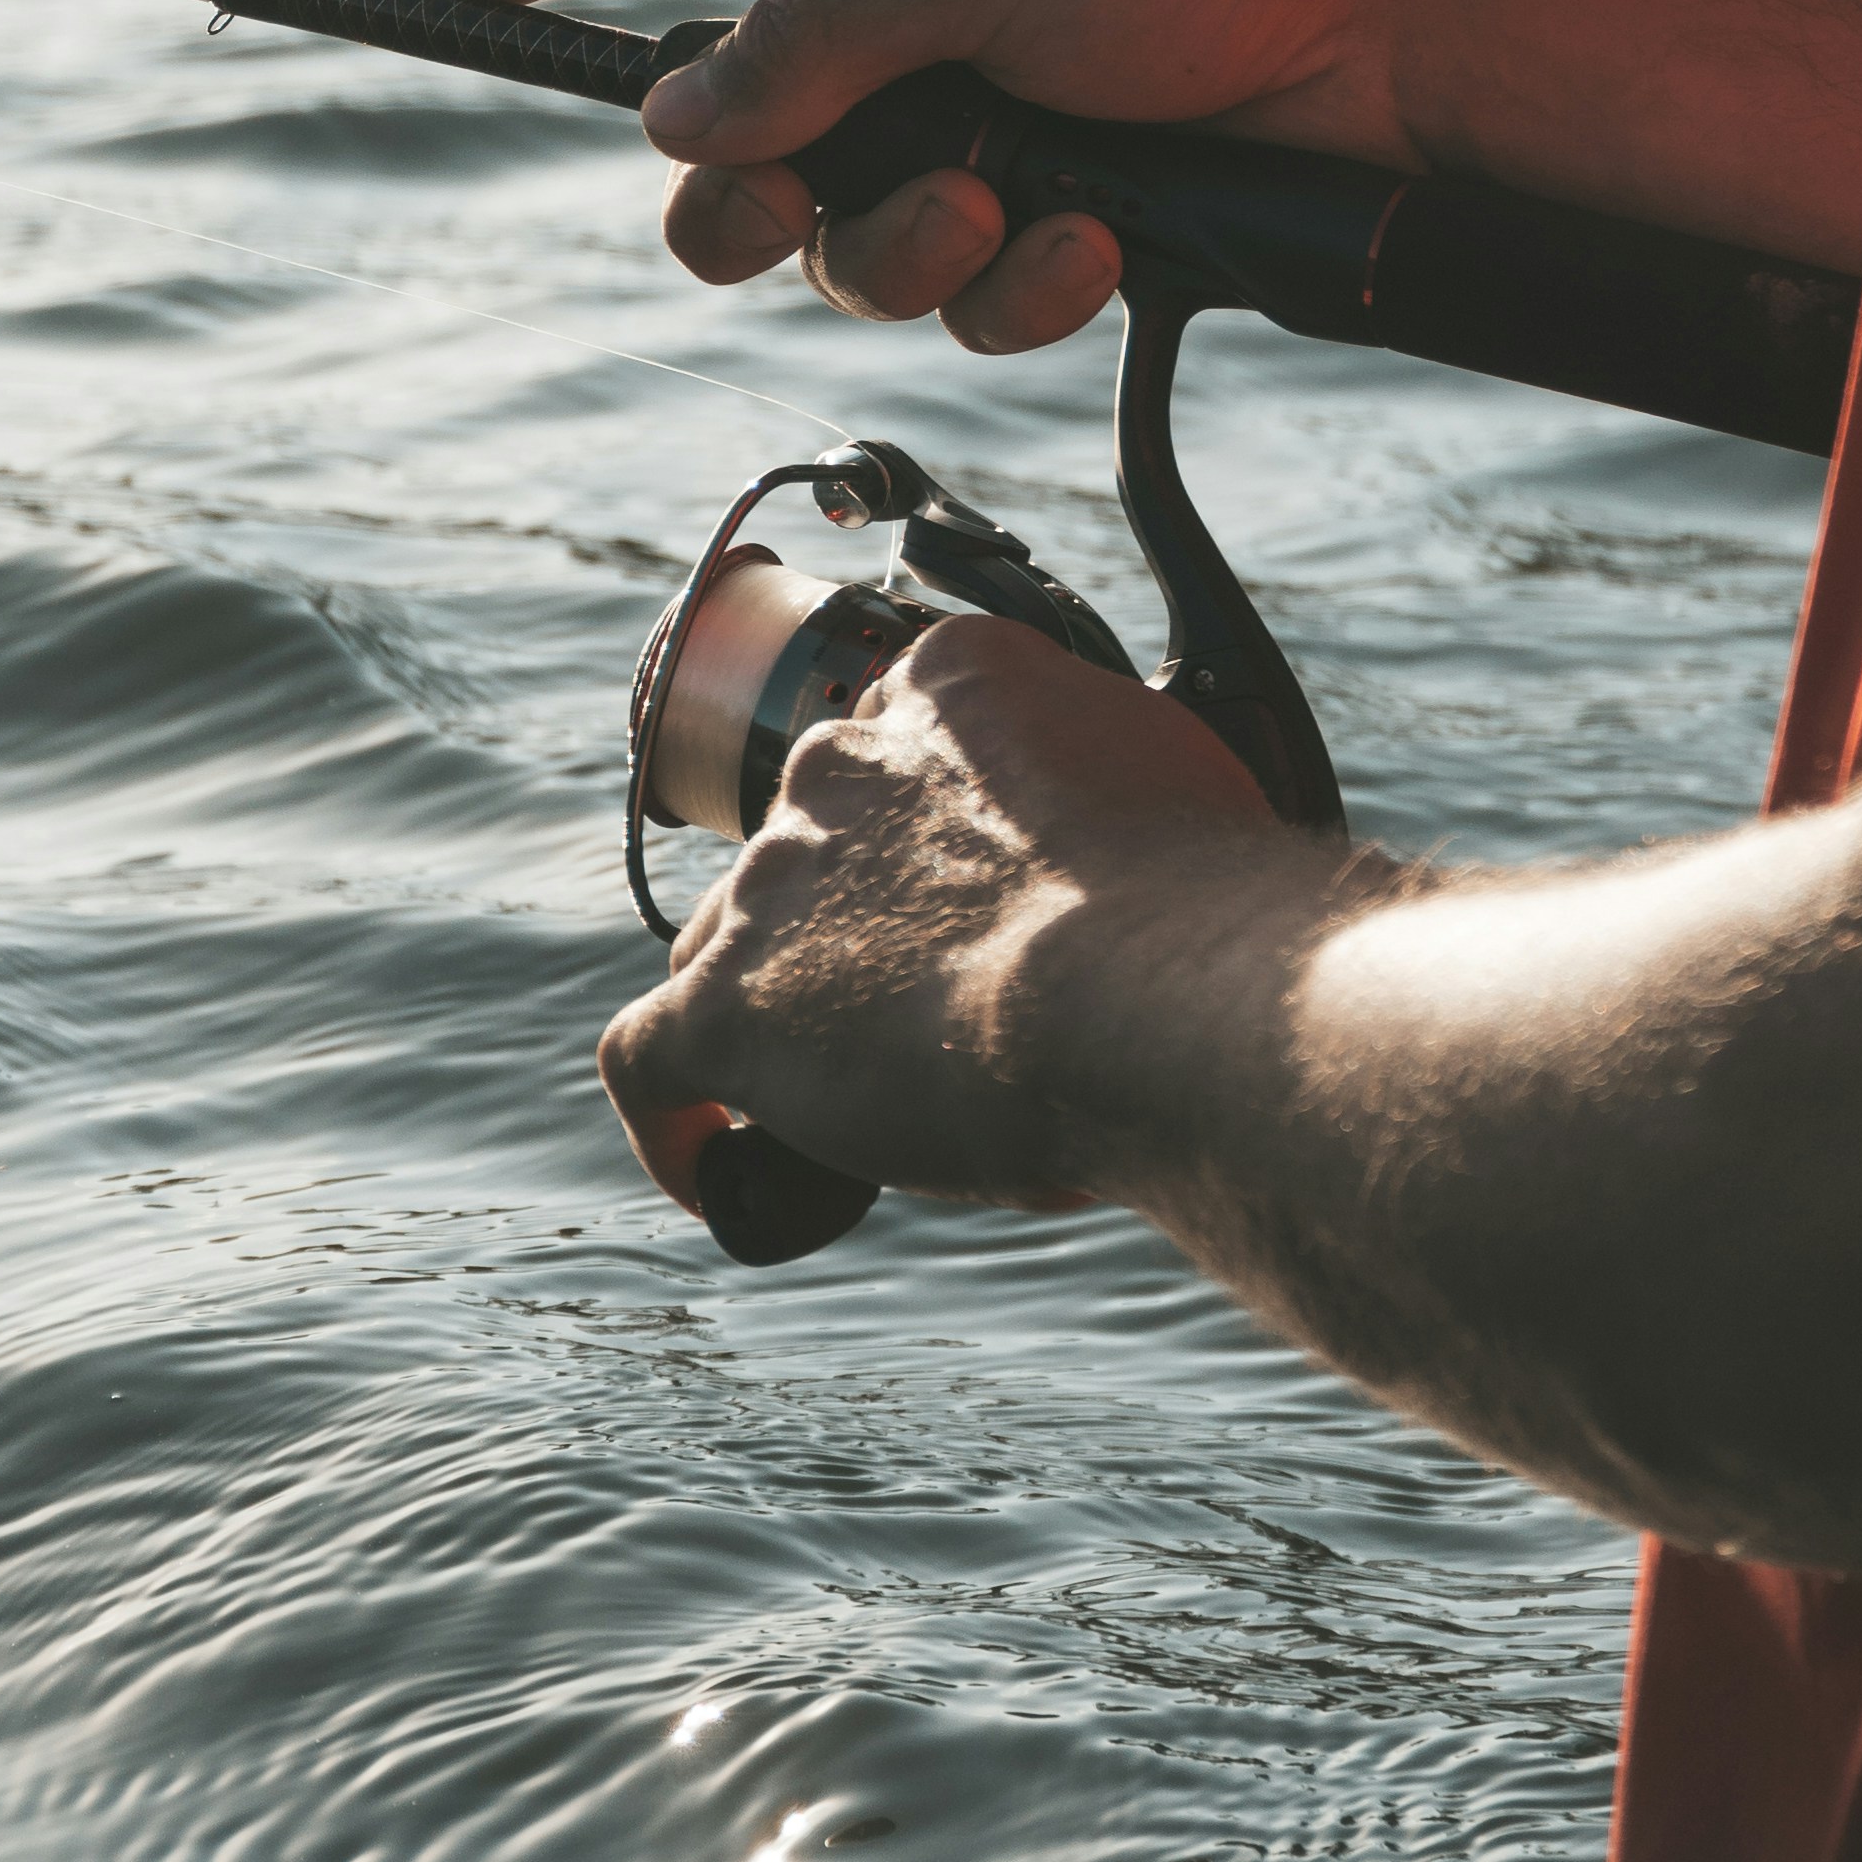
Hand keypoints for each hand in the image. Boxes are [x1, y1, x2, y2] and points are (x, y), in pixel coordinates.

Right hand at [399, 0, 1861, 315]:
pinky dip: (1019, 281)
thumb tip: (670, 135)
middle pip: (734, 150)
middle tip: (789, 213)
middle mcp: (913, 14)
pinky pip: (972, 295)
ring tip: (1008, 199)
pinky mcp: (1073, 215)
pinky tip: (1099, 238)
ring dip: (907, 247)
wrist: (1417, 26)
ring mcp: (990, 121)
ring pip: (849, 248)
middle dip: (753, 204)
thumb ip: (812, 47)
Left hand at [600, 616, 1286, 1217]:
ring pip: (735, 953)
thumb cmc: (1212, 922)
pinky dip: (676, 1121)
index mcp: (950, 687)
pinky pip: (650, 1060)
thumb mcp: (1188, 806)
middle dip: (866, 937)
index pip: (901, 758)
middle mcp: (840, 763)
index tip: (982, 912)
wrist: (1155, 998)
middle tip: (957, 1021)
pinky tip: (719, 1173)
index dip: (933, 851)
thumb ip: (1129, 817)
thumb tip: (1145, 889)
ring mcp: (773, 885)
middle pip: (813, 859)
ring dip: (790, 1022)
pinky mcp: (726, 1007)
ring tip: (872, 1106)